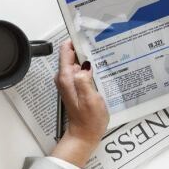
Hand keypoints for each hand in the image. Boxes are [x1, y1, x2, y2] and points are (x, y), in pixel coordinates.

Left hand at [50, 41, 108, 168]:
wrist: (85, 135)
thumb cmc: (89, 120)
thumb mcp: (90, 100)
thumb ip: (85, 81)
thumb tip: (84, 65)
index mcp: (66, 77)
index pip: (66, 50)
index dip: (75, 40)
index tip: (87, 33)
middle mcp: (65, 77)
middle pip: (72, 54)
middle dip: (85, 48)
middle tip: (101, 44)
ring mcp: (69, 81)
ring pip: (78, 62)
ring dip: (88, 58)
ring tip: (103, 54)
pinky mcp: (75, 86)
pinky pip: (81, 71)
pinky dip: (89, 68)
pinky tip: (100, 69)